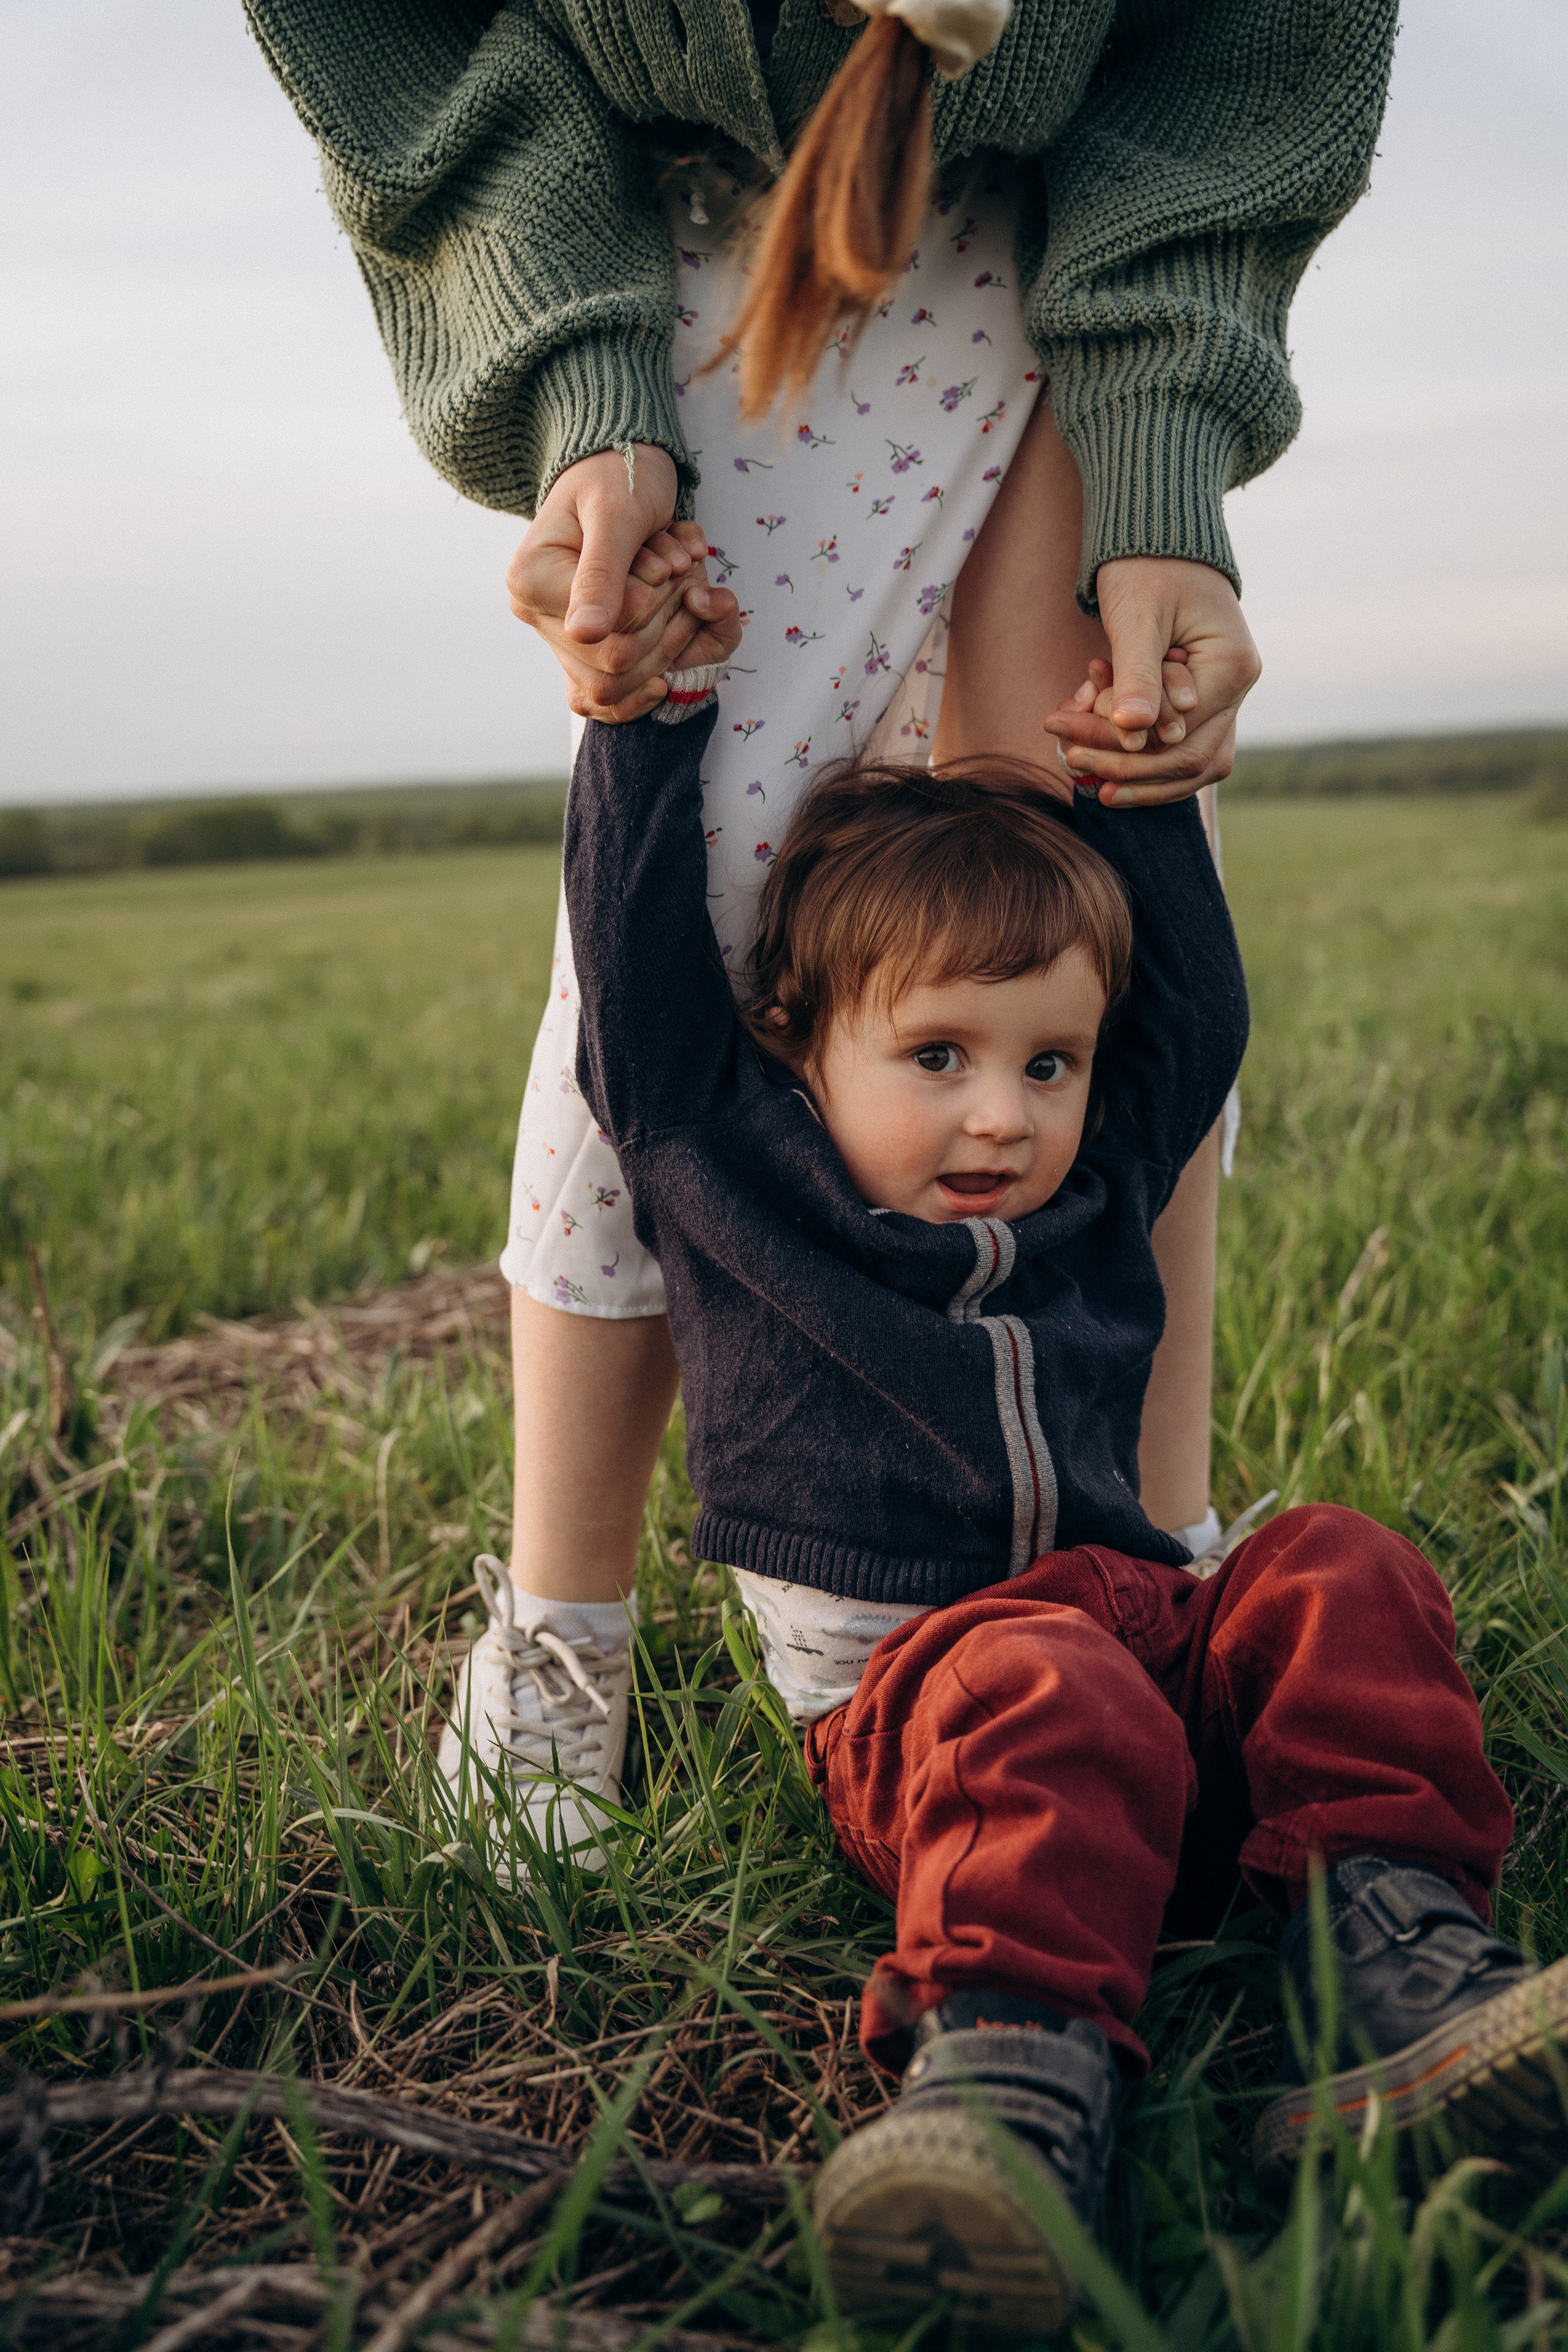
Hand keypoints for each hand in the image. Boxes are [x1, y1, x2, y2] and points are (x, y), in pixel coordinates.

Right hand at [506, 446, 740, 721]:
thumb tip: (586, 633)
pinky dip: (653, 672)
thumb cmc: (616, 478)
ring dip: (669, 635)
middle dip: (665, 619)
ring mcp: (561, 636)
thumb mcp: (616, 515)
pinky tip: (671, 664)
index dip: (651, 605)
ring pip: (624, 681)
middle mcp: (538, 617)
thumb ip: (603, 573)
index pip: (607, 635)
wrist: (619, 467)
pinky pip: (614, 695)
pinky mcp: (584, 648)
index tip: (665, 561)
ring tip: (676, 585)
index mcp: (531, 583)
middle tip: (678, 569)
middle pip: (618, 664)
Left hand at [1043, 557, 1260, 806]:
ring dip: (1142, 775)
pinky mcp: (1205, 696)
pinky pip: (1182, 743)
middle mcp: (1238, 687)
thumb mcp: (1137, 619)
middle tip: (1074, 767)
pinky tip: (1106, 764)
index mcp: (1232, 667)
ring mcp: (1225, 694)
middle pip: (1191, 758)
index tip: (1072, 750)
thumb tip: (1134, 731)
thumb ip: (1138, 674)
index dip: (1127, 753)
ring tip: (1092, 783)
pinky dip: (1147, 757)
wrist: (1159, 541)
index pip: (1181, 736)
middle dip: (1131, 770)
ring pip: (1192, 761)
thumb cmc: (1147, 569)